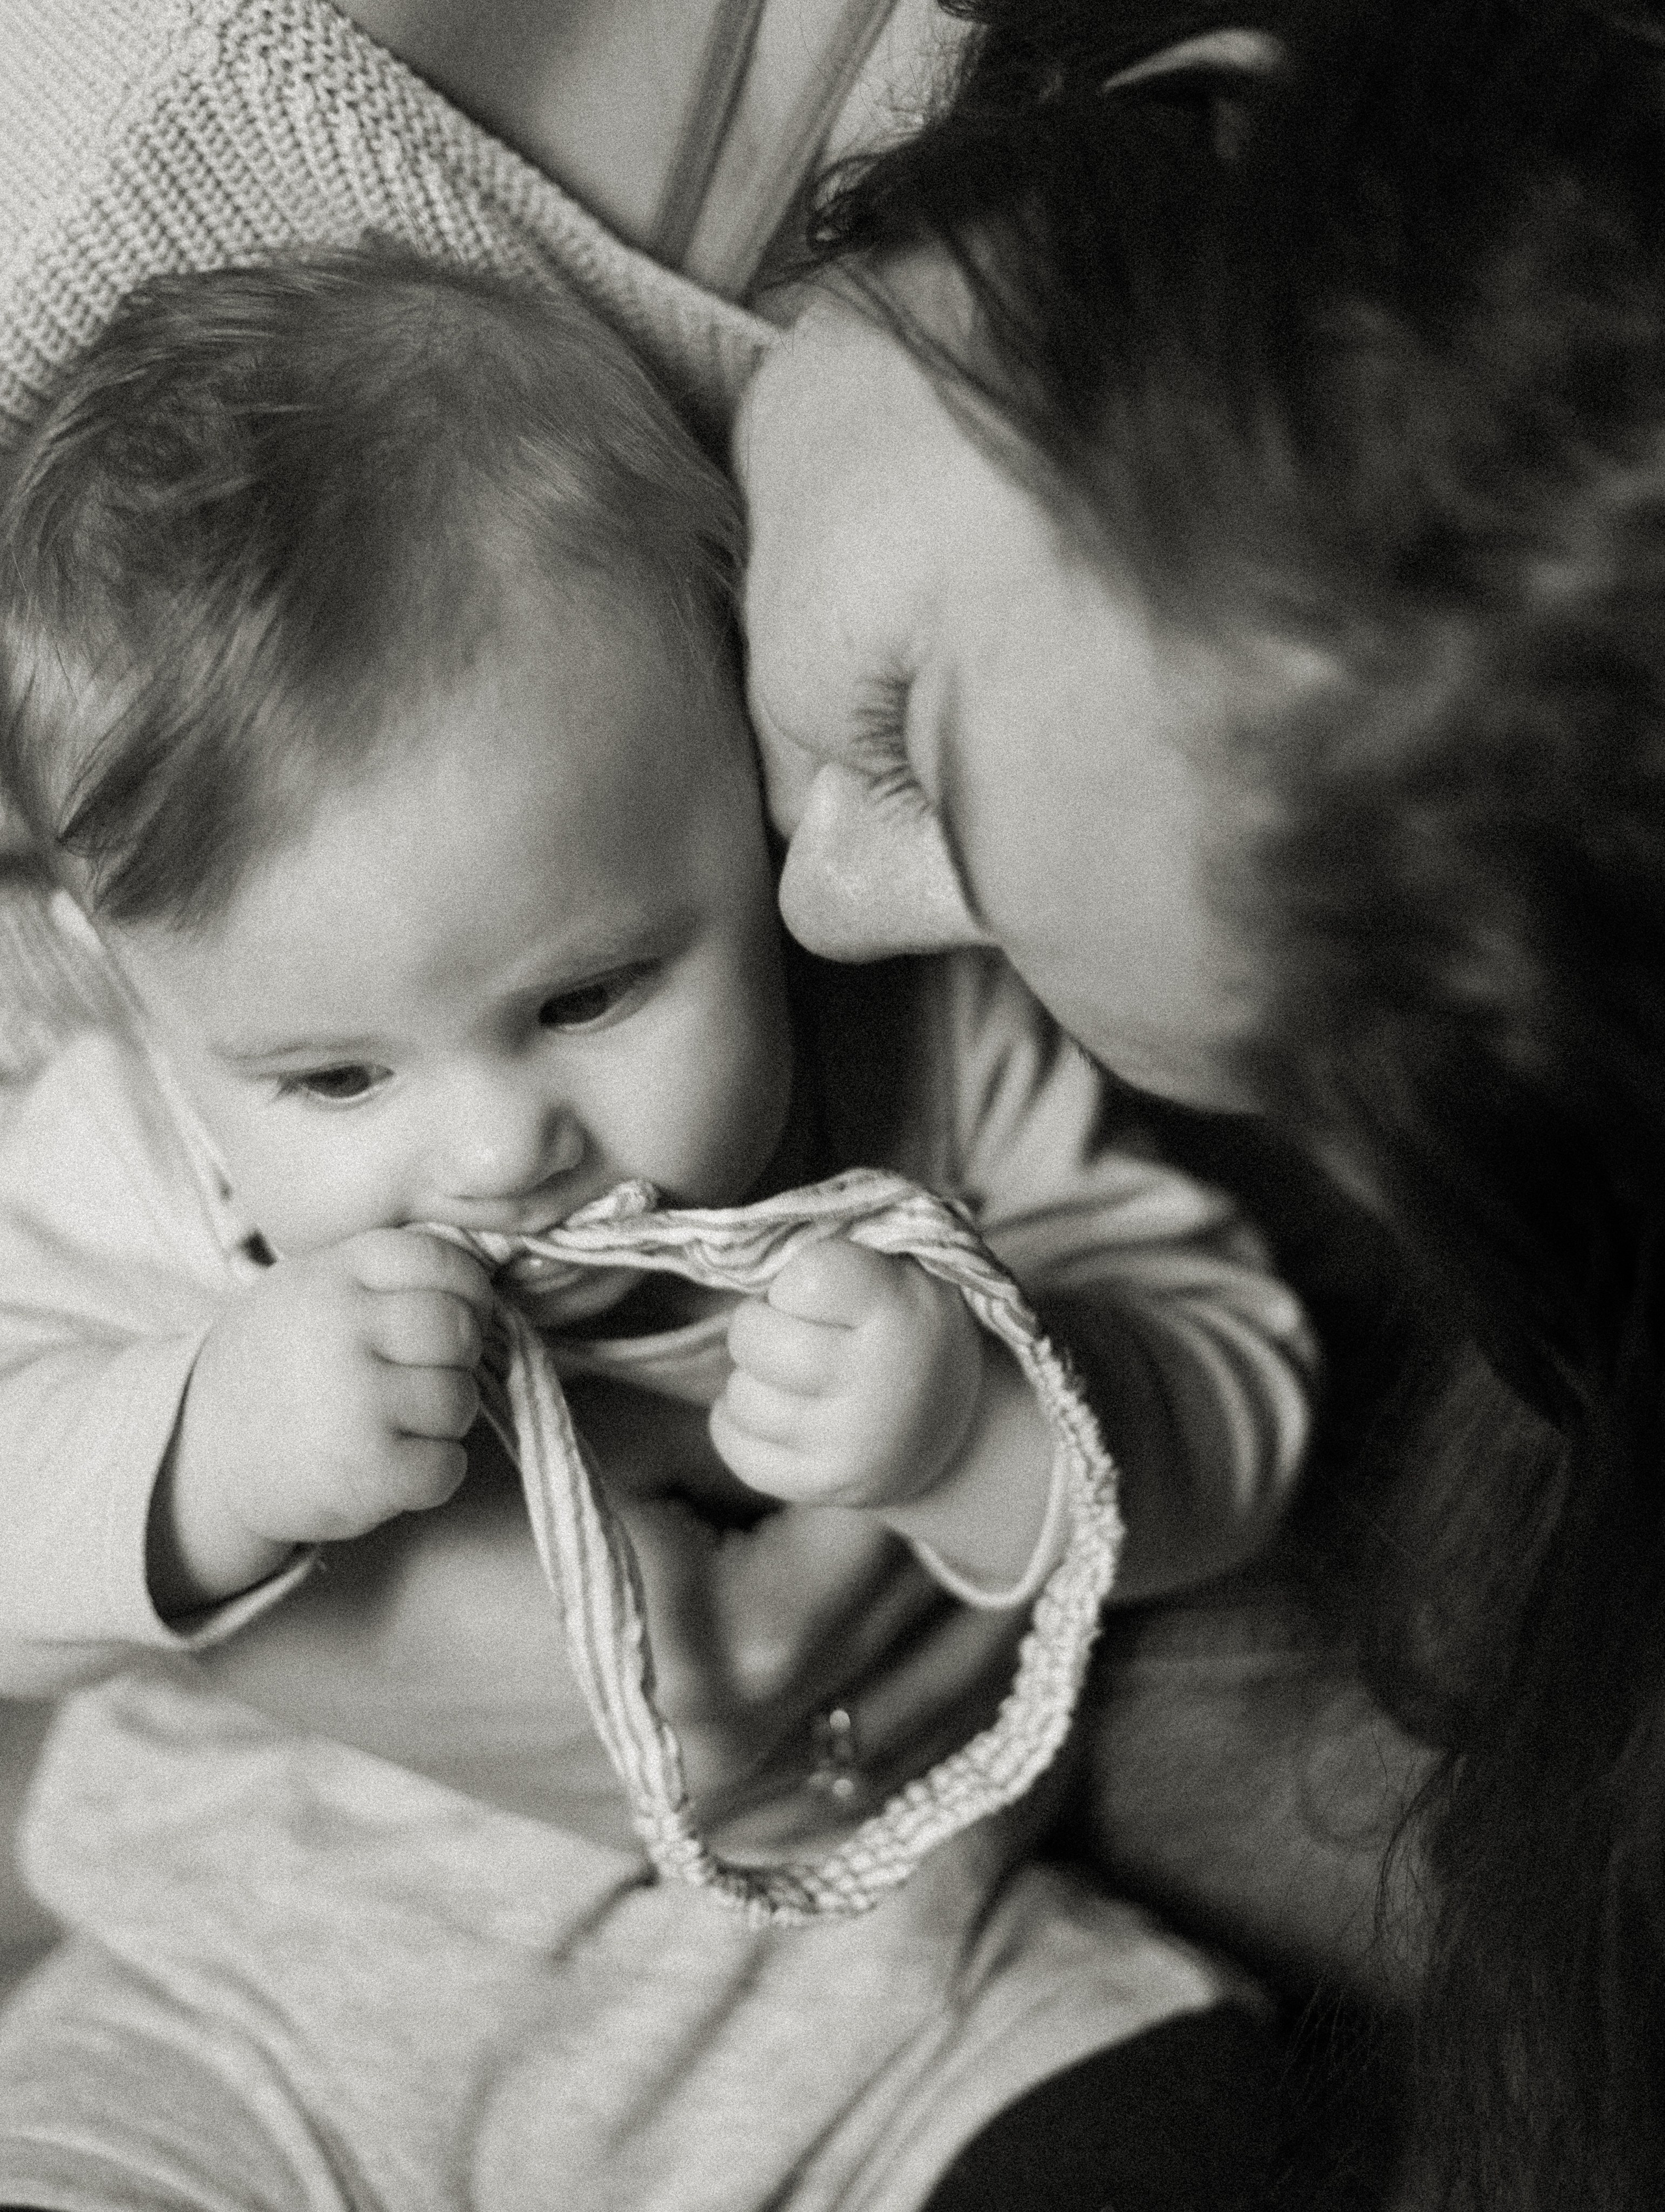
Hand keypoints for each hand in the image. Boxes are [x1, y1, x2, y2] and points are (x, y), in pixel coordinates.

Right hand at [148, 1229, 492, 1614]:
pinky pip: (448, 1467)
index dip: (466, 1293)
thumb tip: (489, 1281)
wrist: (202, 1451)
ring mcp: (354, 1403)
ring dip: (444, 1418)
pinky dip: (435, 1471)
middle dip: (457, 1357)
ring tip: (400, 1419)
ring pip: (459, 1400)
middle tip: (424, 1373)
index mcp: (335, 1274)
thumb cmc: (281, 1360)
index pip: (445, 1262)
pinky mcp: (364, 1472)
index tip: (450, 1315)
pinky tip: (396, 1461)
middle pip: (459, 1331)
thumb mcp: (315, 1286)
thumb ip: (387, 1275)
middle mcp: (343, 1330)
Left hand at [709, 1239, 986, 1510]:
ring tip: (793, 1371)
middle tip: (796, 1329)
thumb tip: (751, 1243)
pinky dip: (737, 1420)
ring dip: (753, 1375)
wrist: (955, 1431)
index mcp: (903, 1313)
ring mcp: (850, 1444)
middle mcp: (879, 1384)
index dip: (798, 1278)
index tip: (825, 1290)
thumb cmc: (908, 1327)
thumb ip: (844, 1244)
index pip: (805, 1276)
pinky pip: (733, 1445)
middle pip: (753, 1337)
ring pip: (740, 1395)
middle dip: (762, 1324)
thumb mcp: (904, 1271)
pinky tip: (774, 1405)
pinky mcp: (823, 1487)